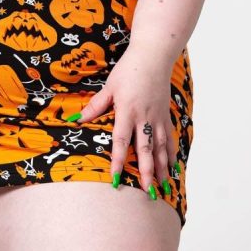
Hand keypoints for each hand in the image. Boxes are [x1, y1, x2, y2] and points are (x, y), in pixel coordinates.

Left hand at [71, 45, 177, 196]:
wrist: (153, 56)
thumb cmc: (129, 69)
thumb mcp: (109, 87)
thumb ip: (96, 106)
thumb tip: (77, 119)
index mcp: (127, 111)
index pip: (121, 141)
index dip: (118, 161)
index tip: (117, 179)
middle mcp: (144, 118)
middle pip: (145, 150)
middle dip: (146, 172)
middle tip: (148, 193)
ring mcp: (157, 118)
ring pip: (160, 147)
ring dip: (160, 168)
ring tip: (161, 187)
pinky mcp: (165, 115)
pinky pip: (169, 138)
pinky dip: (171, 153)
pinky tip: (172, 167)